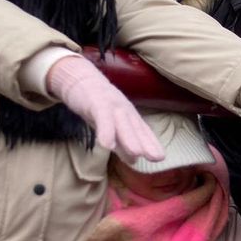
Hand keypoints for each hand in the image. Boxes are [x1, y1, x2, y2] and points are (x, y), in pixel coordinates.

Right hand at [45, 56, 164, 163]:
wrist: (78, 78)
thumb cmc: (97, 106)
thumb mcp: (111, 126)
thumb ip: (121, 143)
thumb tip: (134, 161)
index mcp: (130, 116)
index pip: (143, 131)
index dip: (152, 144)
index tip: (161, 158)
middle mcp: (125, 111)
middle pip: (136, 128)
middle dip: (147, 143)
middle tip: (156, 158)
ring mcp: (112, 106)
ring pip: (123, 124)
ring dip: (130, 139)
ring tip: (137, 154)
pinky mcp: (96, 104)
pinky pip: (102, 118)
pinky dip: (105, 131)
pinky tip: (106, 145)